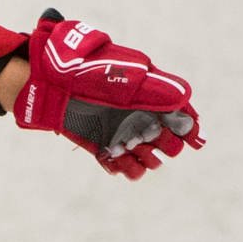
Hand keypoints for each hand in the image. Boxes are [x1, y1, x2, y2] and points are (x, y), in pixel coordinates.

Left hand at [16, 11, 204, 178]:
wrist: (49, 83)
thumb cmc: (87, 73)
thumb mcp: (122, 77)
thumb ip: (153, 89)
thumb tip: (183, 99)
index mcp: (150, 94)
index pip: (180, 114)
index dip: (189, 128)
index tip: (193, 140)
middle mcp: (139, 115)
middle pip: (167, 140)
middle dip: (166, 144)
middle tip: (149, 139)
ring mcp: (121, 132)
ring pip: (148, 157)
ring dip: (146, 159)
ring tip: (134, 154)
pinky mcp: (102, 146)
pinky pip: (122, 165)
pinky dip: (124, 169)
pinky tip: (121, 165)